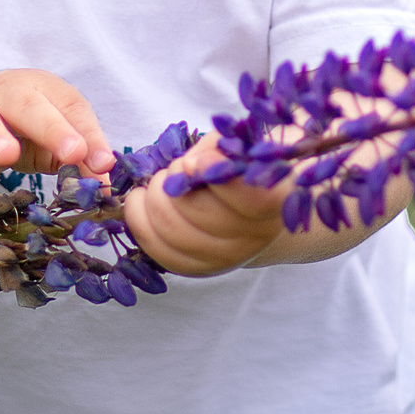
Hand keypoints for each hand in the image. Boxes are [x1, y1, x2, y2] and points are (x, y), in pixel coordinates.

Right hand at [0, 69, 114, 194]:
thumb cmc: (16, 126)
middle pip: (26, 104)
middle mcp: (2, 93)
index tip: (103, 163)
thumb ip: (79, 157)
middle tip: (73, 152)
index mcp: (38, 87)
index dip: (88, 134)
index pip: (68, 105)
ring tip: (7, 155)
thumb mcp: (51, 138)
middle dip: (52, 127)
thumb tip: (108, 189)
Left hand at [122, 133, 285, 274]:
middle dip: (170, 182)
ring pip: (174, 234)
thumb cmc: (241, 162)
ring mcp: (230, 258)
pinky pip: (162, 253)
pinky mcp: (203, 269)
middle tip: (172, 168)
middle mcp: (256, 236)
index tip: (189, 161)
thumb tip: (190, 167)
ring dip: (151, 201)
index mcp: (276, 200)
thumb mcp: (237, 144)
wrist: (252, 201)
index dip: (211, 175)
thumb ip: (217, 149)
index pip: (249, 197)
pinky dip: (140, 225)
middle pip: (198, 213)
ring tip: (155, 183)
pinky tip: (138, 204)